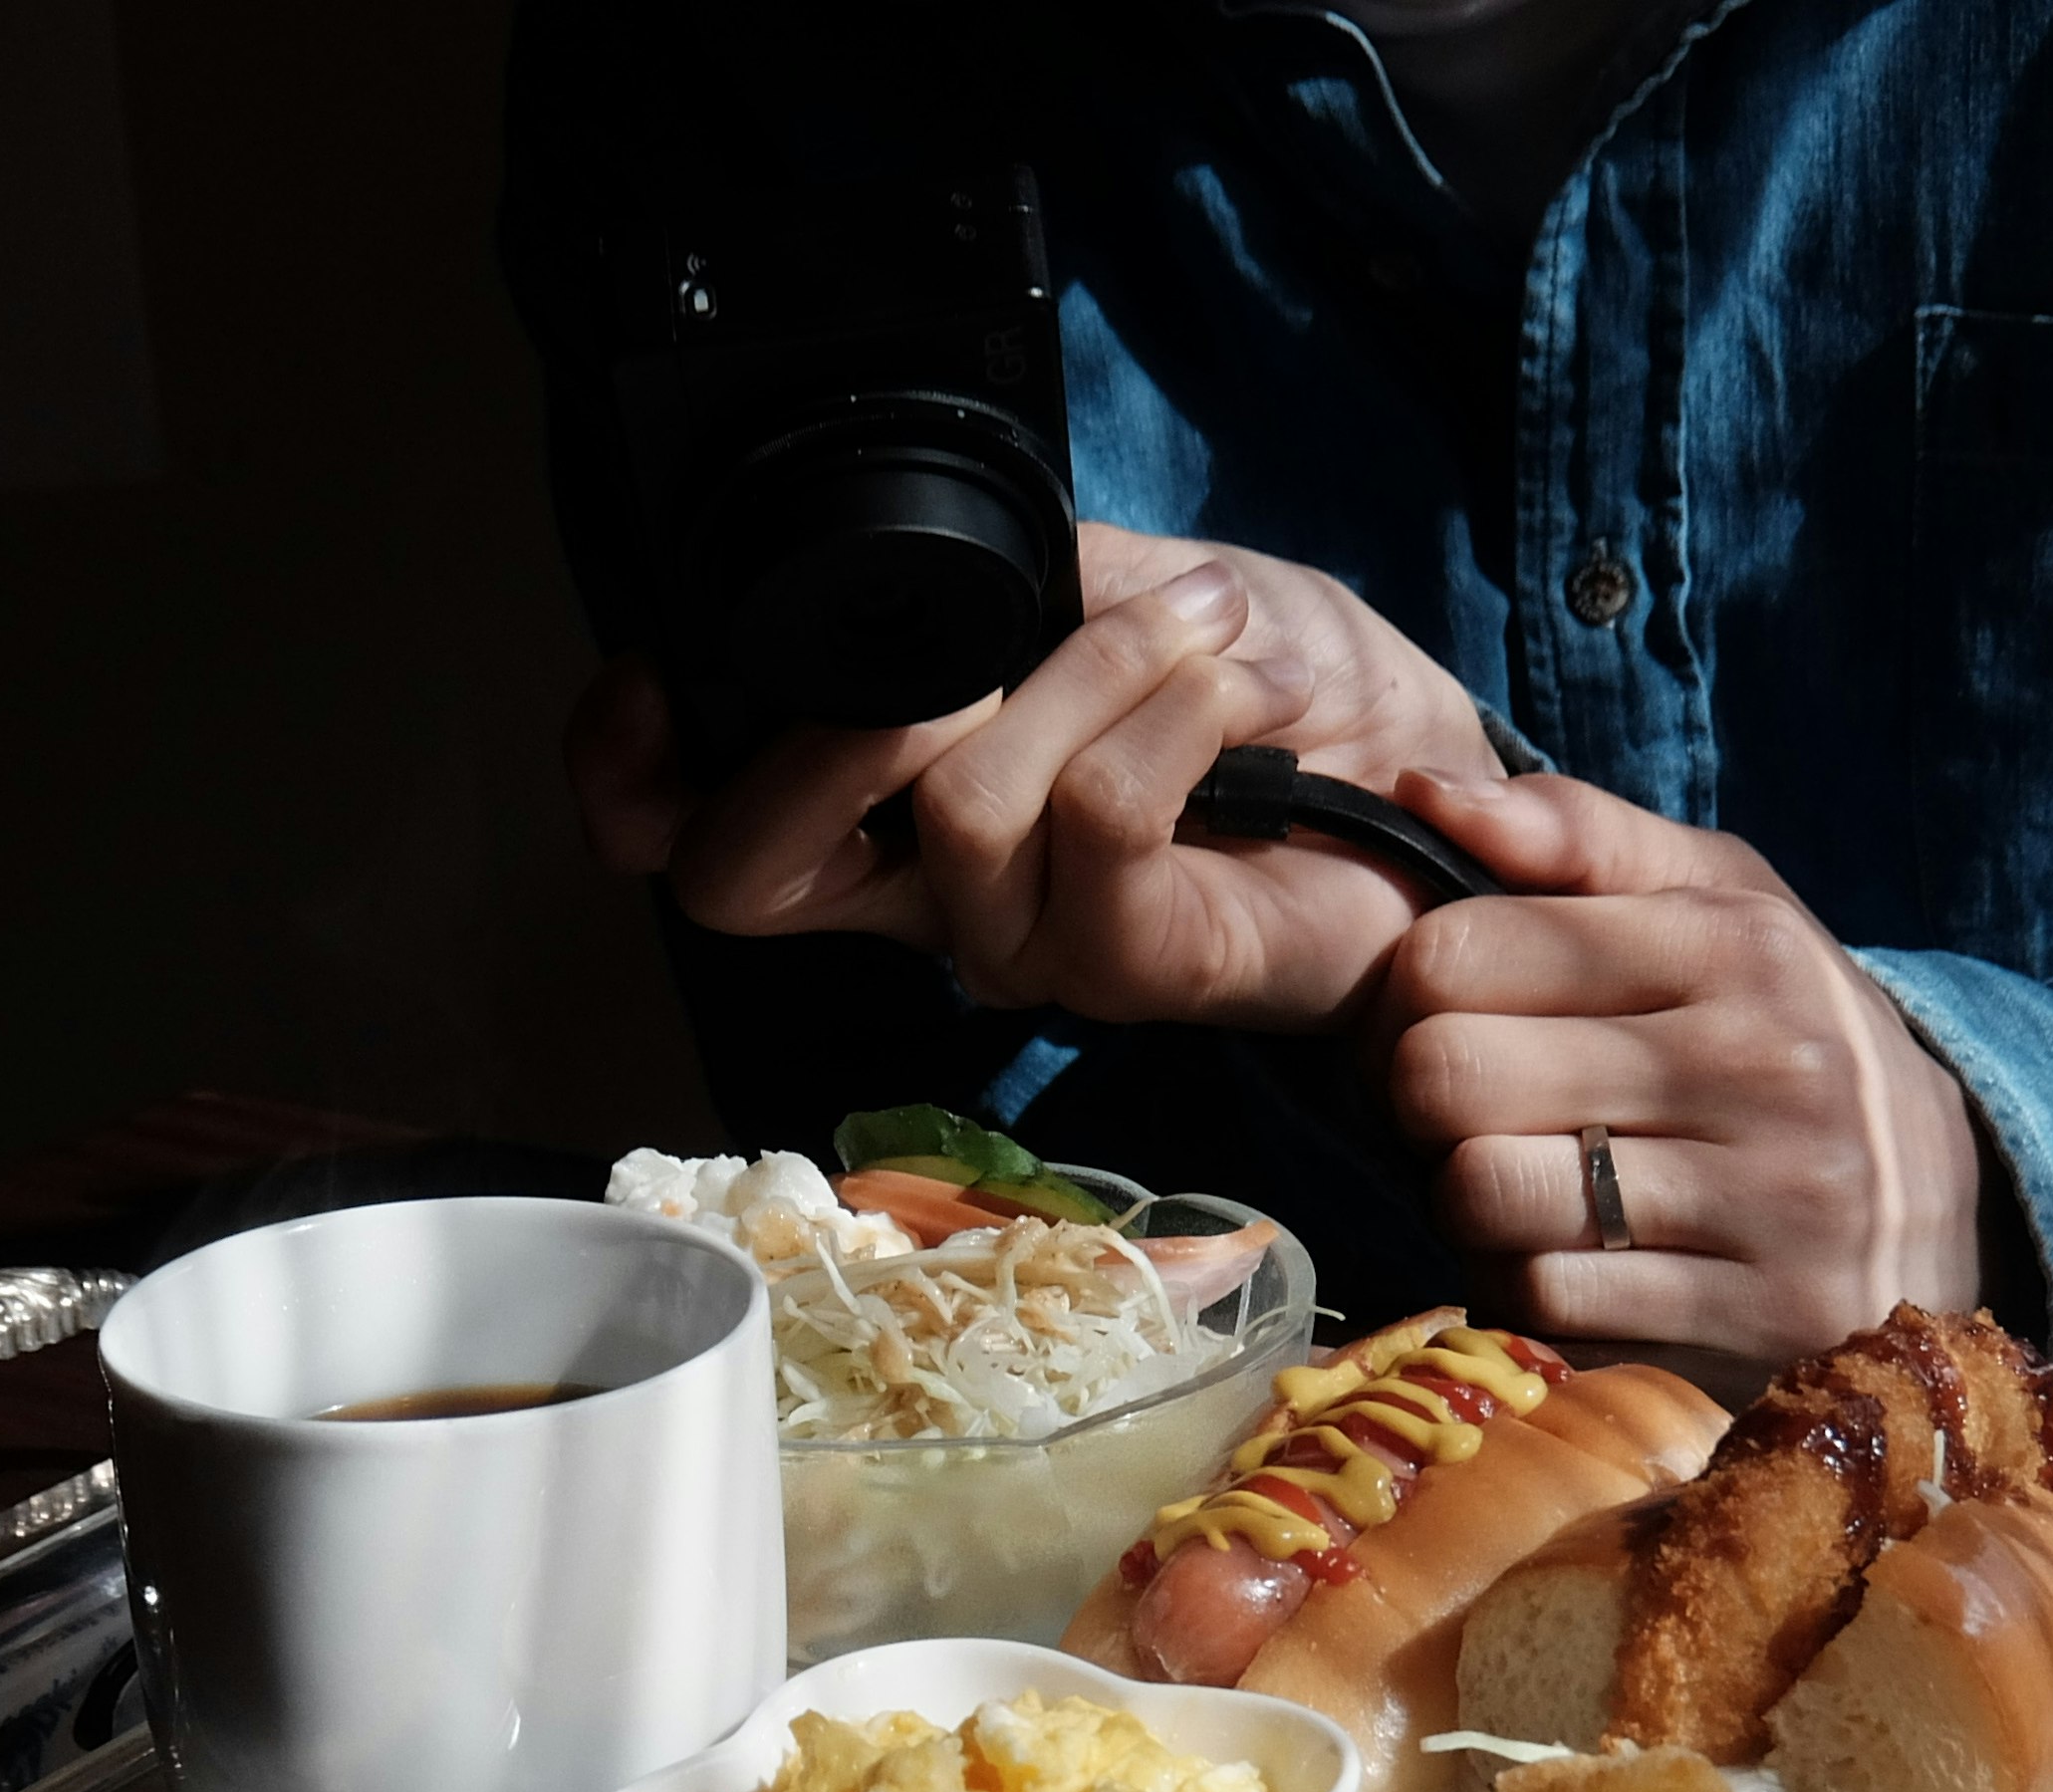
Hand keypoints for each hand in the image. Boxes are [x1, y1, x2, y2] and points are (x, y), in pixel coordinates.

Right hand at [561, 523, 1500, 1027]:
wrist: (1427, 754)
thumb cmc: (1262, 675)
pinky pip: (1094, 823)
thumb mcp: (1107, 573)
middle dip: (835, 736)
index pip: (683, 835)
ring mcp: (1023, 946)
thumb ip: (993, 580)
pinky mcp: (1134, 972)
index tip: (648, 687)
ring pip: (953, 809)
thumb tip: (902, 558)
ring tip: (1197, 625)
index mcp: (878, 804)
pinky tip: (1232, 678)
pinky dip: (1165, 708)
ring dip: (1086, 669)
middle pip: (747, 878)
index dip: (625, 781)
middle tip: (966, 664)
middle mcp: (923, 898)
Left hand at [1378, 769, 1986, 1359]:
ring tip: (1512, 1179)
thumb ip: (1577, 835)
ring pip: (1481, 1192)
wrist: (1944, 1208)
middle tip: (1449, 1112)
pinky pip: (1540, 1296)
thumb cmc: (1784, 1034)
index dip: (1402, 993)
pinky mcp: (1750, 1316)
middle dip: (1416, 1100)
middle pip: (1448, 1075)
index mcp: (1735, 942)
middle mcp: (1759, 1063)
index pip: (1459, 951)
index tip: (1429, 1019)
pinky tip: (1561, 1253)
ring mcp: (1763, 1201)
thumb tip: (1423, 789)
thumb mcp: (1719, 902)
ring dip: (1463, 1198)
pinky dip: (1519, 1280)